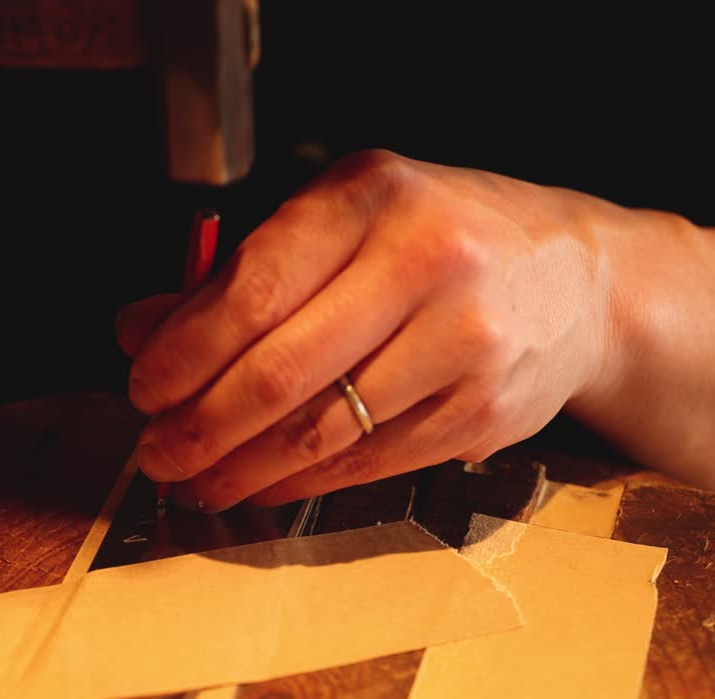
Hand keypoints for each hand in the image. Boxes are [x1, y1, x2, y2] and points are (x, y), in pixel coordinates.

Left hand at [117, 150, 618, 510]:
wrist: (574, 279)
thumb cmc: (436, 241)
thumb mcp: (342, 223)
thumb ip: (238, 275)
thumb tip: (140, 331)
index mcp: (370, 197)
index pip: (252, 289)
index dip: (183, 354)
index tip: (143, 389)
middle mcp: (424, 260)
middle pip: (281, 370)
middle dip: (200, 425)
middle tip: (156, 453)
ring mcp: (463, 340)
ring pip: (323, 429)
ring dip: (243, 468)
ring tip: (196, 480)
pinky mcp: (483, 410)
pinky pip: (368, 462)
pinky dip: (303, 482)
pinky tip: (263, 485)